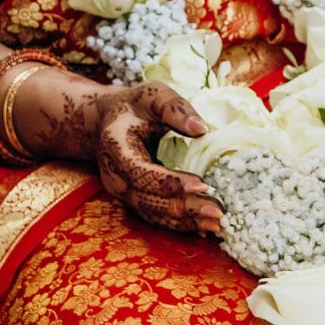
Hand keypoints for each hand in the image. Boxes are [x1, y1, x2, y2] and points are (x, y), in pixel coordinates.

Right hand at [77, 82, 221, 235]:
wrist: (106, 121)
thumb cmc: (134, 106)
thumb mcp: (152, 95)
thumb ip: (174, 107)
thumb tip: (201, 128)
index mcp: (116, 148)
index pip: (142, 172)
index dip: (171, 182)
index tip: (203, 184)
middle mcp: (116, 177)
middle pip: (149, 200)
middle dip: (185, 208)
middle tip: (218, 212)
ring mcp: (122, 192)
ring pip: (153, 214)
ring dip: (184, 222)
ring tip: (216, 225)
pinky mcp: (133, 199)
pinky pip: (155, 216)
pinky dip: (178, 224)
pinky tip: (202, 229)